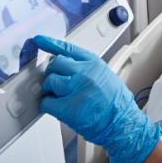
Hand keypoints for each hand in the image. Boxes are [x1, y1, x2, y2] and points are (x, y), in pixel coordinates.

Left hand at [34, 36, 159, 162]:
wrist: (122, 122)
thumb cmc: (115, 102)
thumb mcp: (104, 74)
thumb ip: (84, 67)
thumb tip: (64, 65)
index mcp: (93, 63)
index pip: (67, 48)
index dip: (50, 43)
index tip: (39, 40)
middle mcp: (84, 72)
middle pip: (55, 64)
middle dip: (53, 73)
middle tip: (58, 84)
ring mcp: (75, 89)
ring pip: (49, 82)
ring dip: (50, 90)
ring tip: (61, 97)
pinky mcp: (67, 107)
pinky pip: (46, 102)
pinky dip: (48, 105)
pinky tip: (58, 107)